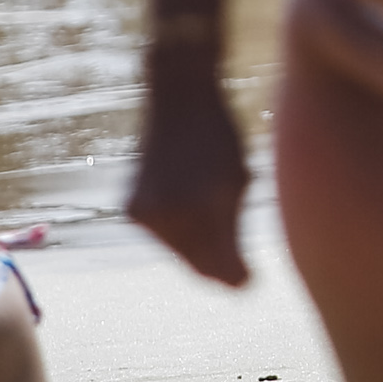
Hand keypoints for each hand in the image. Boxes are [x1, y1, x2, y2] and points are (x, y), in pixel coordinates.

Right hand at [128, 59, 255, 286]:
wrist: (179, 97)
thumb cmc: (219, 136)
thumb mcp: (239, 179)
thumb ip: (235, 229)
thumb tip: (241, 284)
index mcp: (207, 205)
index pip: (223, 266)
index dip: (240, 280)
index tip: (252, 283)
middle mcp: (171, 213)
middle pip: (199, 267)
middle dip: (220, 271)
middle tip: (241, 270)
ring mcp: (146, 212)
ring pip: (179, 255)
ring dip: (199, 251)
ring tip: (216, 223)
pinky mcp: (131, 209)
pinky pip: (162, 236)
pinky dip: (178, 233)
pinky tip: (191, 209)